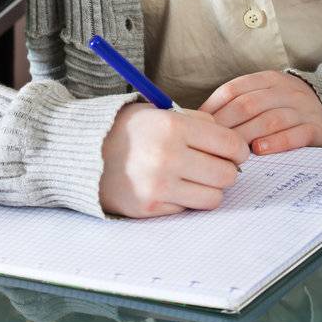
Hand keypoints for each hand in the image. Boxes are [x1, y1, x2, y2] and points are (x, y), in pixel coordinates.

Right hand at [99, 104, 249, 218]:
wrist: (83, 153)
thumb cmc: (125, 130)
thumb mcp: (158, 112)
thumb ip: (195, 122)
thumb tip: (233, 144)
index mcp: (172, 127)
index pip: (230, 145)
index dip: (238, 150)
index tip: (235, 152)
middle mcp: (168, 157)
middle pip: (227, 174)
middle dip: (226, 170)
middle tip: (215, 165)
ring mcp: (159, 186)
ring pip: (213, 197)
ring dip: (209, 188)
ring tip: (194, 177)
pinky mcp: (151, 207)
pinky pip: (188, 209)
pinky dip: (186, 199)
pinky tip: (172, 186)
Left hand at [200, 71, 321, 154]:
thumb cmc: (289, 106)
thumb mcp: (267, 95)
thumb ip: (240, 103)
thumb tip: (203, 120)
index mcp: (268, 79)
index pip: (234, 89)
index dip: (213, 108)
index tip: (200, 126)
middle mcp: (285, 91)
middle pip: (248, 105)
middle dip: (226, 125)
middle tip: (211, 144)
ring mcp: (302, 109)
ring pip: (270, 119)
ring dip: (247, 135)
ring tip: (232, 150)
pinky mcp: (317, 128)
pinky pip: (296, 134)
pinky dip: (276, 142)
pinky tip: (261, 150)